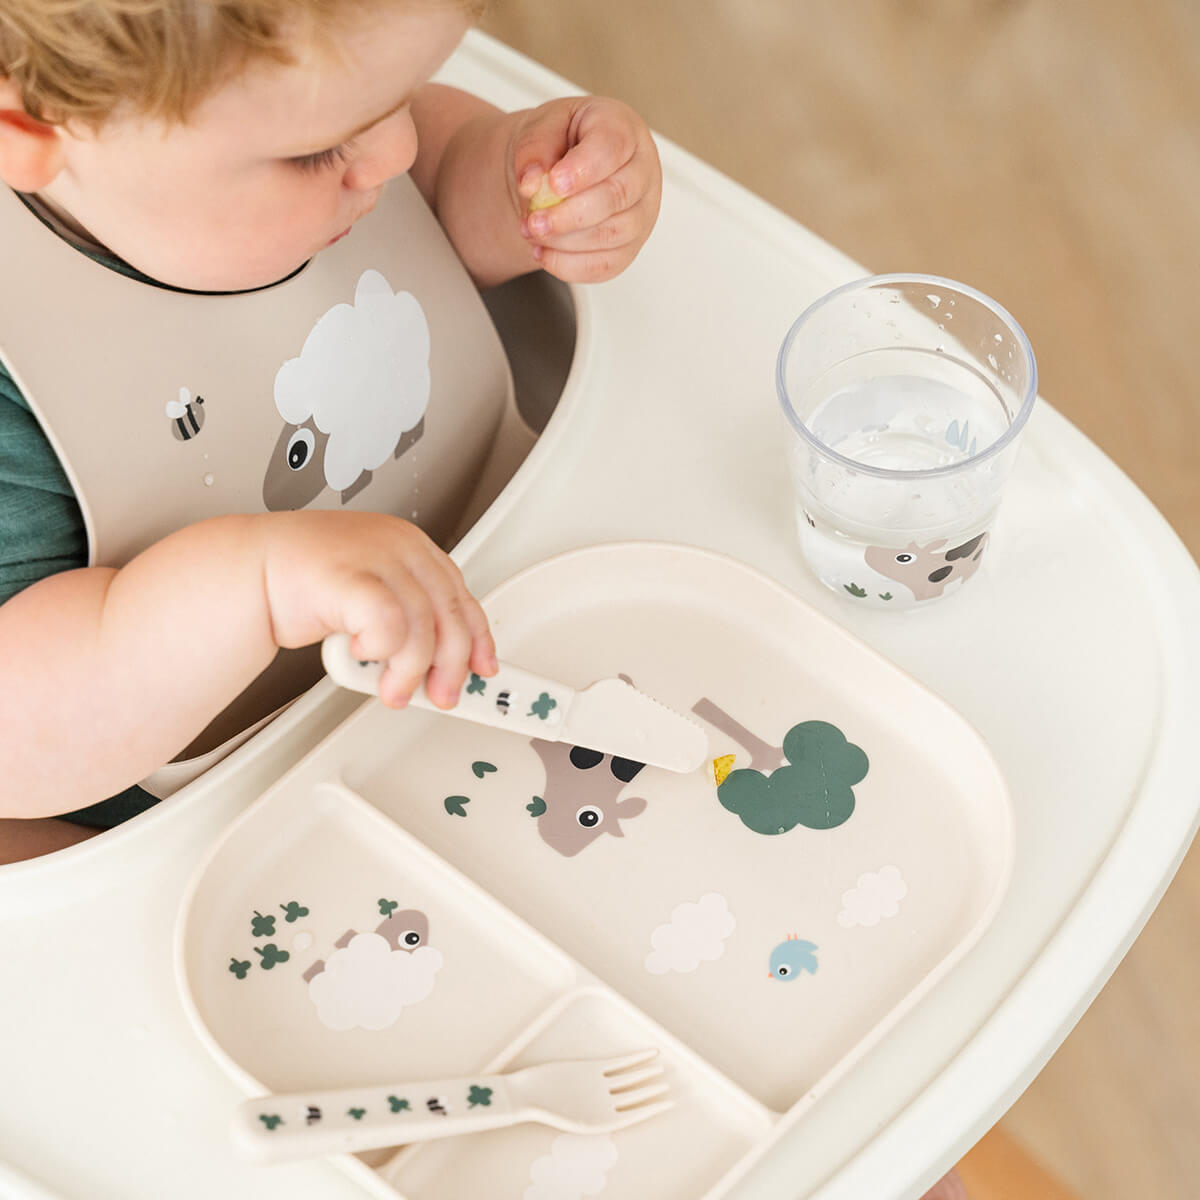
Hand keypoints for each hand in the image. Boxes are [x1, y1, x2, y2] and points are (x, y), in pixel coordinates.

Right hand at [257, 511, 496, 708]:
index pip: (461, 595)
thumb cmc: (308, 584)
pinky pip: (387, 626)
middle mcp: (399, 546)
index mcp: (411, 545)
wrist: (250, 570)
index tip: (483, 668)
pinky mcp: (348, 576)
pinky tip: (359, 652)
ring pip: (421, 628)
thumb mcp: (375, 594)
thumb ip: (409, 618)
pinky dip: (379, 649)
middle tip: (442, 695)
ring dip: (409, 671)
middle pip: (448, 614)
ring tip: (393, 689)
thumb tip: (445, 664)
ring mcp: (375, 557)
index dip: (478, 638)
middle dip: (450, 666)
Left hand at [511, 96, 661, 282]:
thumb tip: (530, 182)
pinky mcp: (629, 247)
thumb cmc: (561, 142)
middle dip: (569, 216)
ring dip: (565, 242)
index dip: (582, 169)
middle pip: (616, 198)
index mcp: (624, 130)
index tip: (553, 183)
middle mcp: (642, 172)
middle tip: (533, 221)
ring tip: (532, 233)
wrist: (562, 167)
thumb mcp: (542, 128)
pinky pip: (605, 266)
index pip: (612, 148)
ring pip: (611, 236)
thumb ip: (534, 149)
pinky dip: (569, 266)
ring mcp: (642, 213)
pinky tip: (544, 253)